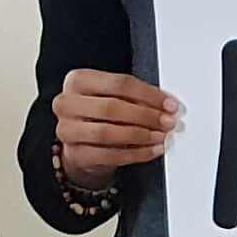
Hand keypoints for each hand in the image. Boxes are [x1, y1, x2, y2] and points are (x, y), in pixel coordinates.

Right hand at [53, 68, 176, 184]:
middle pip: (111, 107)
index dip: (148, 94)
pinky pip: (109, 156)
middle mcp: (66, 103)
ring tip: (160, 136)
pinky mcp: (74, 154)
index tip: (169, 104)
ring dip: (140, 135)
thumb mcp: (116, 97)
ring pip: (107, 133)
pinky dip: (136, 154)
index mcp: (78, 80)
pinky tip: (152, 150)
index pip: (118, 83)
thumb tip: (166, 105)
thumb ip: (138, 98)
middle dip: (145, 116)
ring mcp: (67, 130)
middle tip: (167, 121)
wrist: (82, 142)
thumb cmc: (101, 115)